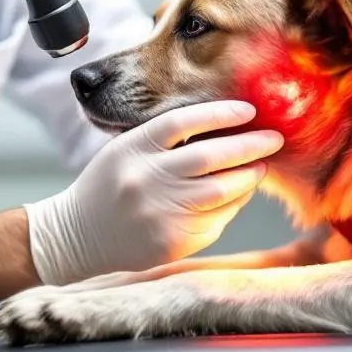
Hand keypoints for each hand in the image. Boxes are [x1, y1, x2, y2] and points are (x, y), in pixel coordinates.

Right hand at [22, 101, 282, 285]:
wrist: (77, 236)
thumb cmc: (109, 186)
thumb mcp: (125, 150)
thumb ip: (165, 140)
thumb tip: (225, 130)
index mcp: (133, 149)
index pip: (182, 122)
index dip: (219, 113)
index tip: (249, 110)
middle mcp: (146, 179)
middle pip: (209, 156)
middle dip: (249, 145)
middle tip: (274, 138)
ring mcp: (159, 212)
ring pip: (220, 190)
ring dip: (247, 177)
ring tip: (260, 167)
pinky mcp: (171, 241)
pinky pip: (215, 220)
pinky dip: (232, 205)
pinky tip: (238, 195)